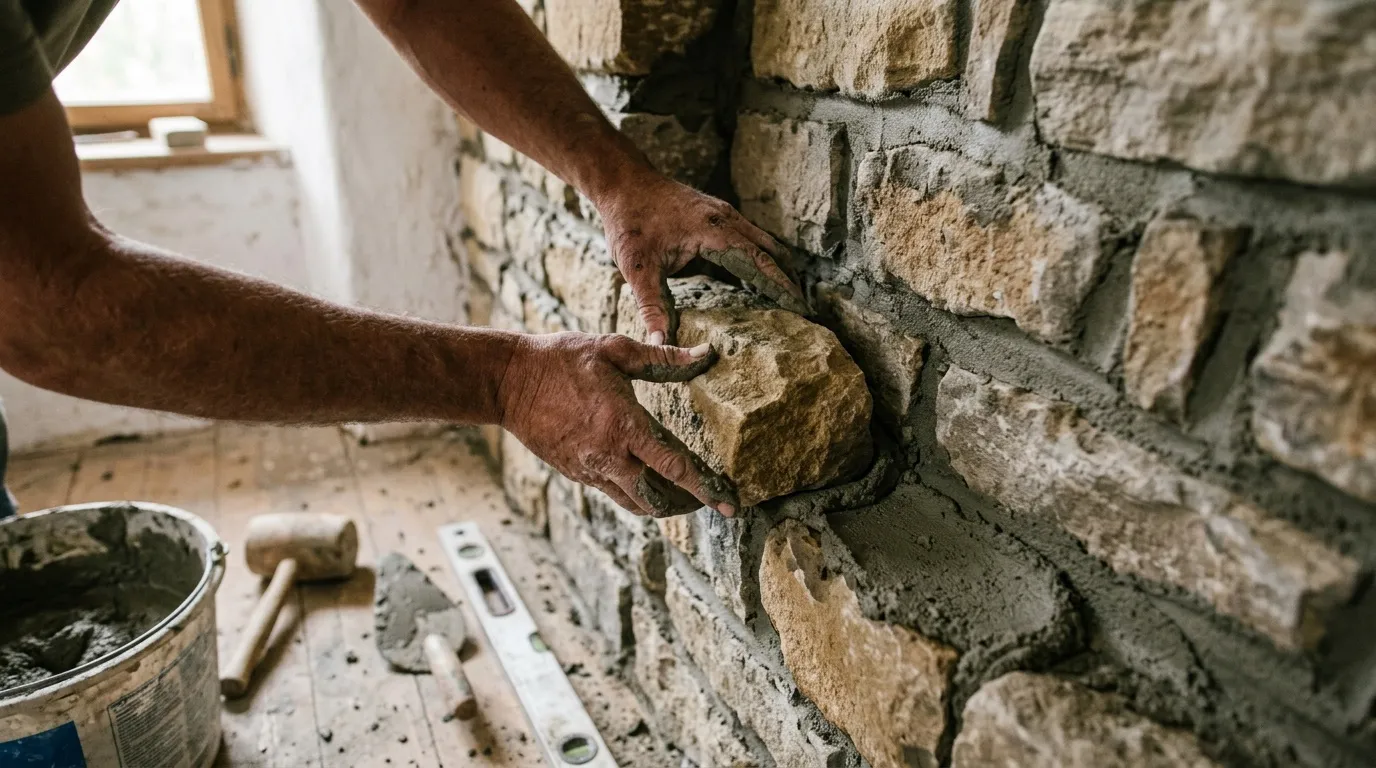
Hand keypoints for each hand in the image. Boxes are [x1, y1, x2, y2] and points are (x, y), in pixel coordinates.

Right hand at [498, 331, 738, 517]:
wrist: (509, 382)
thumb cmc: (562, 359)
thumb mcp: (613, 349)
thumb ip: (662, 358)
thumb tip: (704, 354)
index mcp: (624, 425)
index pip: (675, 467)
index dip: (706, 488)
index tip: (729, 504)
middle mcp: (609, 456)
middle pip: (658, 498)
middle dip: (686, 504)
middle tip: (707, 499)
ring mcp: (590, 469)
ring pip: (635, 503)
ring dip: (661, 504)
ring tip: (681, 496)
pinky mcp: (576, 473)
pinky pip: (613, 493)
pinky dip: (634, 493)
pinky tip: (644, 480)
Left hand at [598, 171, 808, 344]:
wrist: (624, 182)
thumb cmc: (629, 223)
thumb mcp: (637, 268)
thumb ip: (651, 306)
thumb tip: (660, 342)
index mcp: (713, 231)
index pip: (759, 262)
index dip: (781, 286)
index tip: (800, 308)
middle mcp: (726, 219)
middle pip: (771, 251)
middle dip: (788, 280)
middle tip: (804, 310)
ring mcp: (724, 215)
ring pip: (764, 242)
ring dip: (778, 268)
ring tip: (791, 298)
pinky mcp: (719, 216)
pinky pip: (750, 238)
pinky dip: (763, 258)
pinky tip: (762, 279)